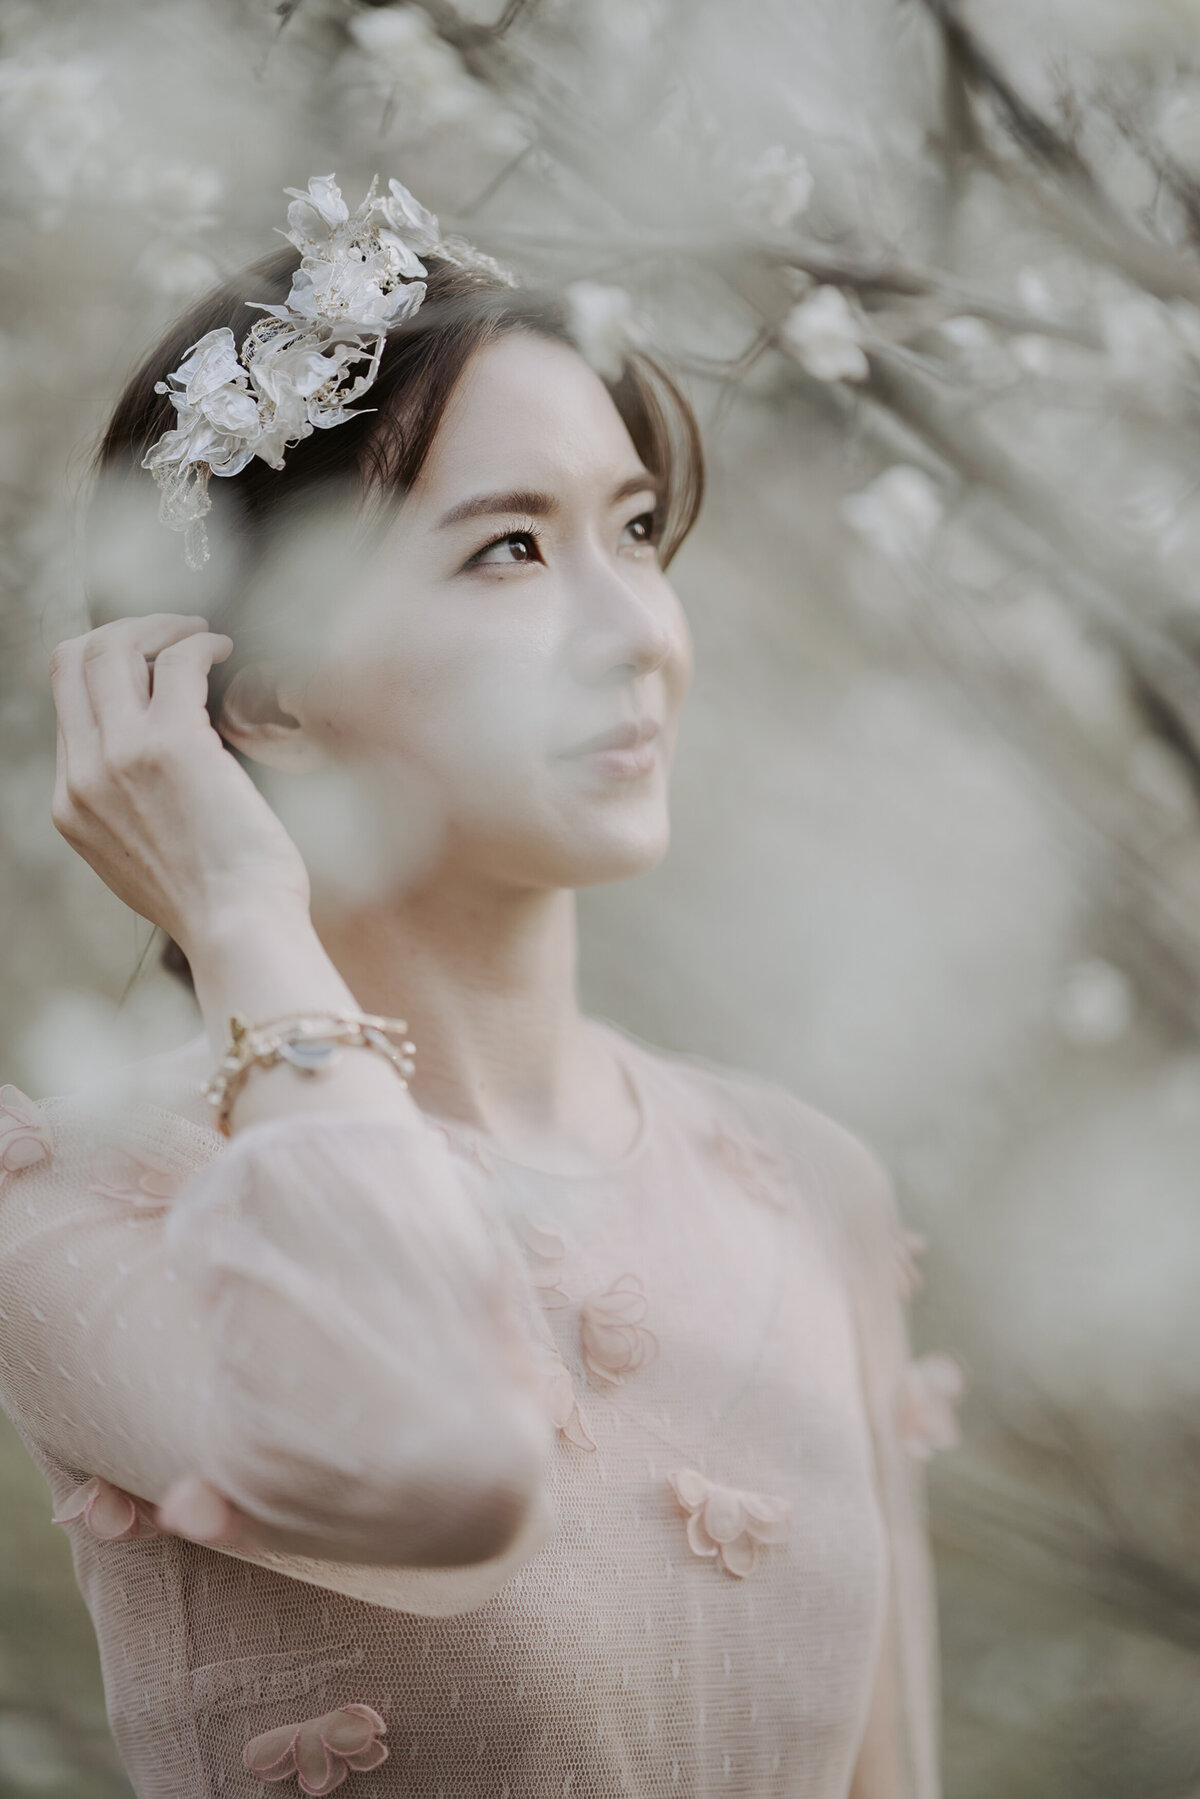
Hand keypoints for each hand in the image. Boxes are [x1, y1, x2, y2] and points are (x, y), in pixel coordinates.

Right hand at [49, 614, 312, 951]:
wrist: (240, 930)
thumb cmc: (216, 904)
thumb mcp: (143, 859)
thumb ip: (129, 810)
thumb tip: (153, 770)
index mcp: (71, 804)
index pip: (65, 704)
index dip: (107, 669)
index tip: (151, 664)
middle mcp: (84, 775)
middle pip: (73, 661)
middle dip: (125, 632)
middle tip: (174, 633)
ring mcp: (121, 756)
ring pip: (113, 648)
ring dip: (161, 628)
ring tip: (203, 636)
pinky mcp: (172, 743)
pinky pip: (175, 661)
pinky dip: (200, 644)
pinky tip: (224, 651)